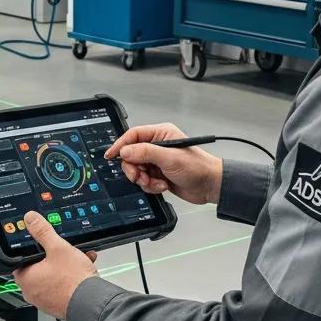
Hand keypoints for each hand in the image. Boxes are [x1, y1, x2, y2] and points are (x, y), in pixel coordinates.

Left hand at [12, 212, 98, 320]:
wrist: (92, 303)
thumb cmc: (73, 281)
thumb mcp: (58, 248)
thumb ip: (42, 231)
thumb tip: (30, 219)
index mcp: (26, 279)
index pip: (20, 259)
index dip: (31, 249)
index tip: (39, 243)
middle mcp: (32, 292)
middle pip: (38, 267)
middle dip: (53, 256)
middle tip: (63, 250)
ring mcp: (44, 300)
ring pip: (52, 276)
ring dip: (65, 265)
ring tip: (78, 258)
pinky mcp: (58, 304)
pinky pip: (61, 286)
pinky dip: (70, 277)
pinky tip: (83, 269)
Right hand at [105, 122, 222, 204]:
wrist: (210, 186)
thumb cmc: (198, 167)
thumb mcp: (169, 158)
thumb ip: (145, 153)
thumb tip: (125, 151)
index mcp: (161, 134)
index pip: (134, 135)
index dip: (121, 145)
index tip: (111, 155)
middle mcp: (158, 146)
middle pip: (132, 154)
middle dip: (134, 168)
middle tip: (139, 176)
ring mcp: (158, 161)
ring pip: (137, 169)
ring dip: (144, 179)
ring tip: (155, 183)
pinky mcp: (159, 174)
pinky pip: (144, 180)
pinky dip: (151, 185)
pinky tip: (162, 186)